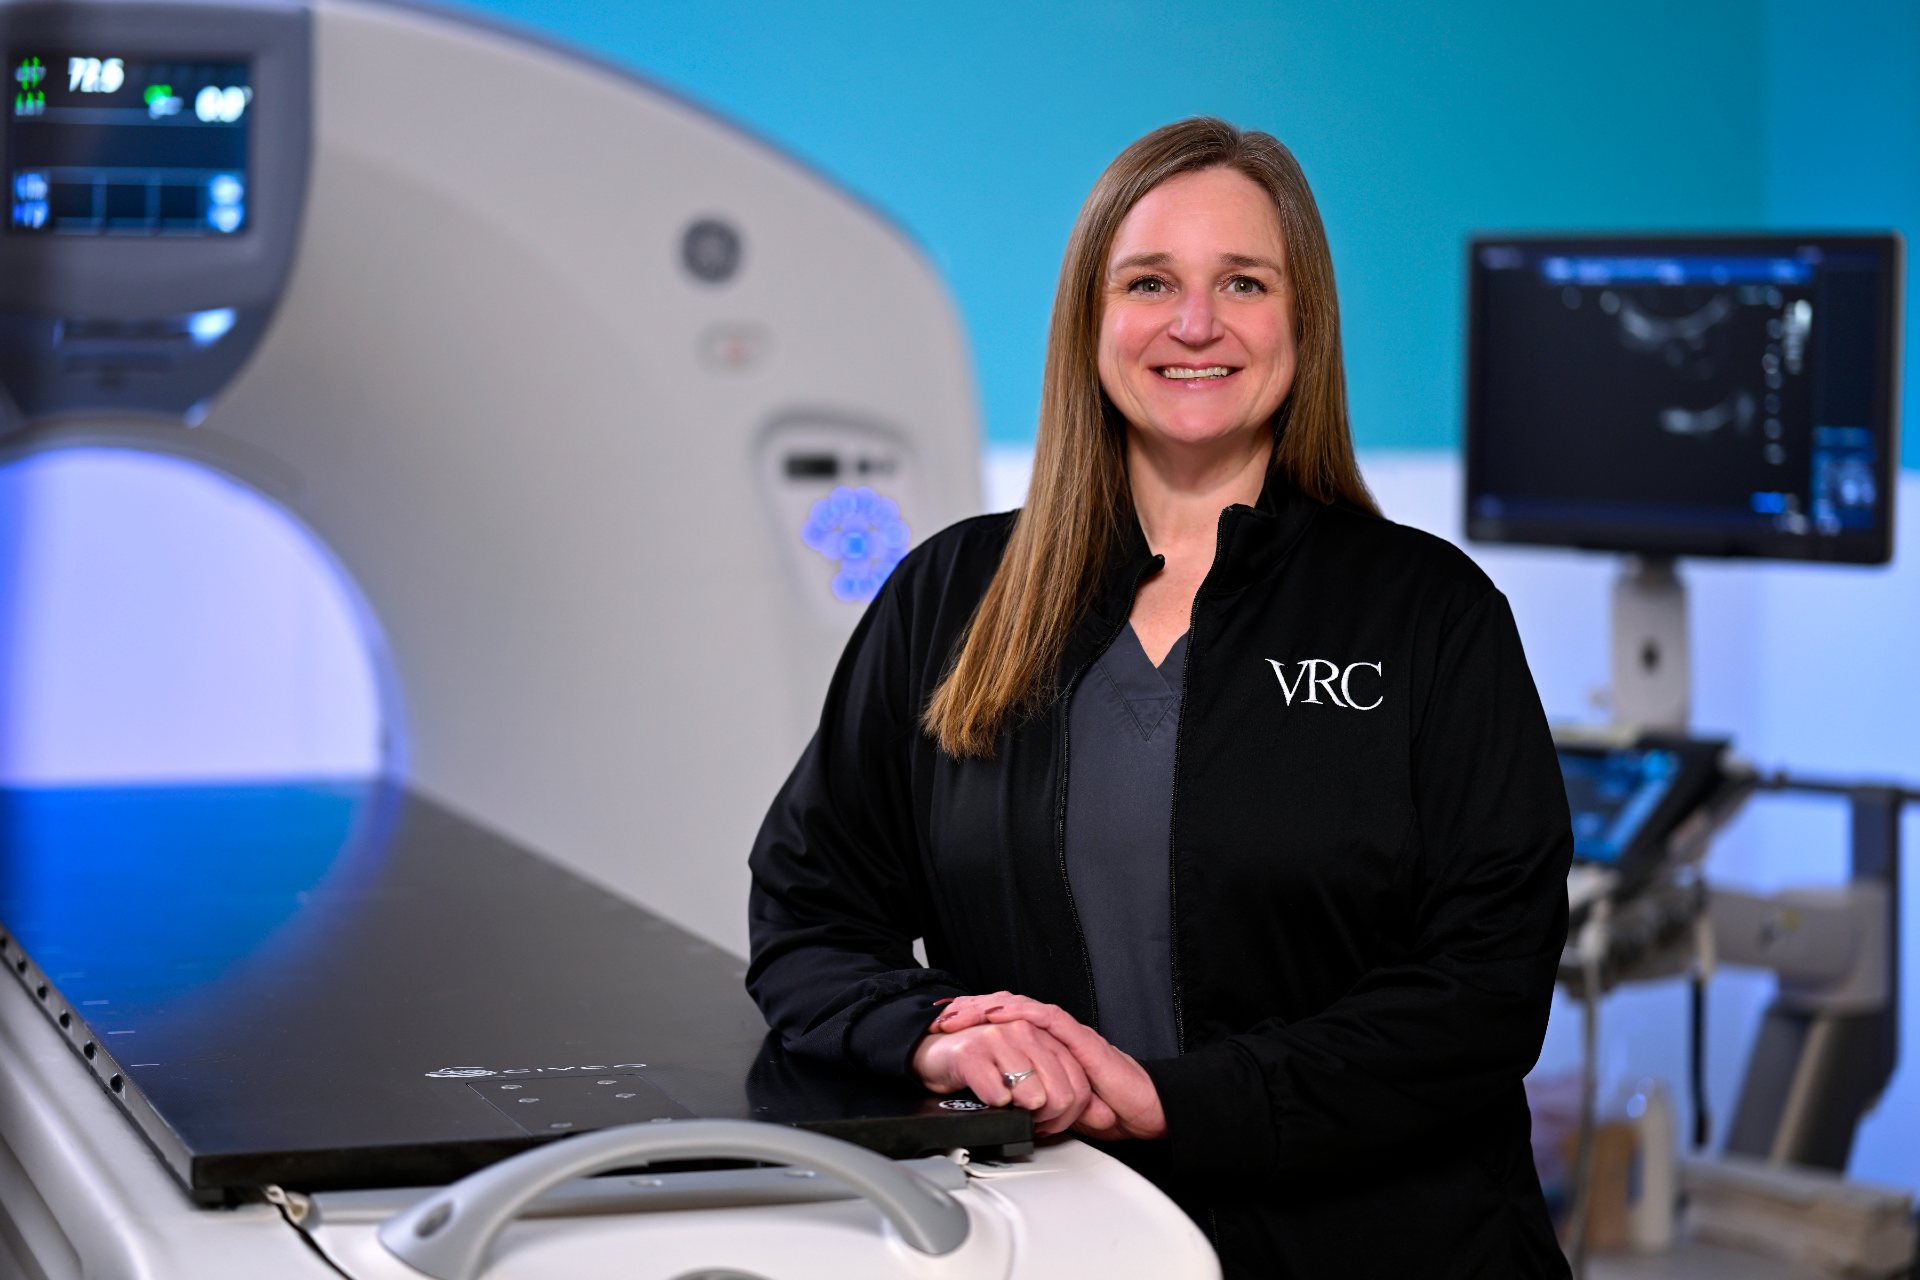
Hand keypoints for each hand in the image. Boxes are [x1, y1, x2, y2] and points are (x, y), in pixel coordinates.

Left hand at [932, 994, 1165, 1140]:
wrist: (1141, 1111)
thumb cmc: (1105, 1107)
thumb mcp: (1052, 1107)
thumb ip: (1029, 1100)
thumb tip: (999, 1109)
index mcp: (1043, 1047)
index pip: (1002, 1024)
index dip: (973, 1020)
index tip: (944, 1026)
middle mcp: (1052, 1034)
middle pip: (1004, 1009)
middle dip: (970, 1009)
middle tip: (941, 1015)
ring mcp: (1066, 1033)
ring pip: (1020, 1007)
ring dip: (986, 1007)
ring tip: (960, 1011)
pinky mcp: (1081, 1038)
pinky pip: (1046, 1017)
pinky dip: (1019, 1012)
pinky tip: (998, 1012)